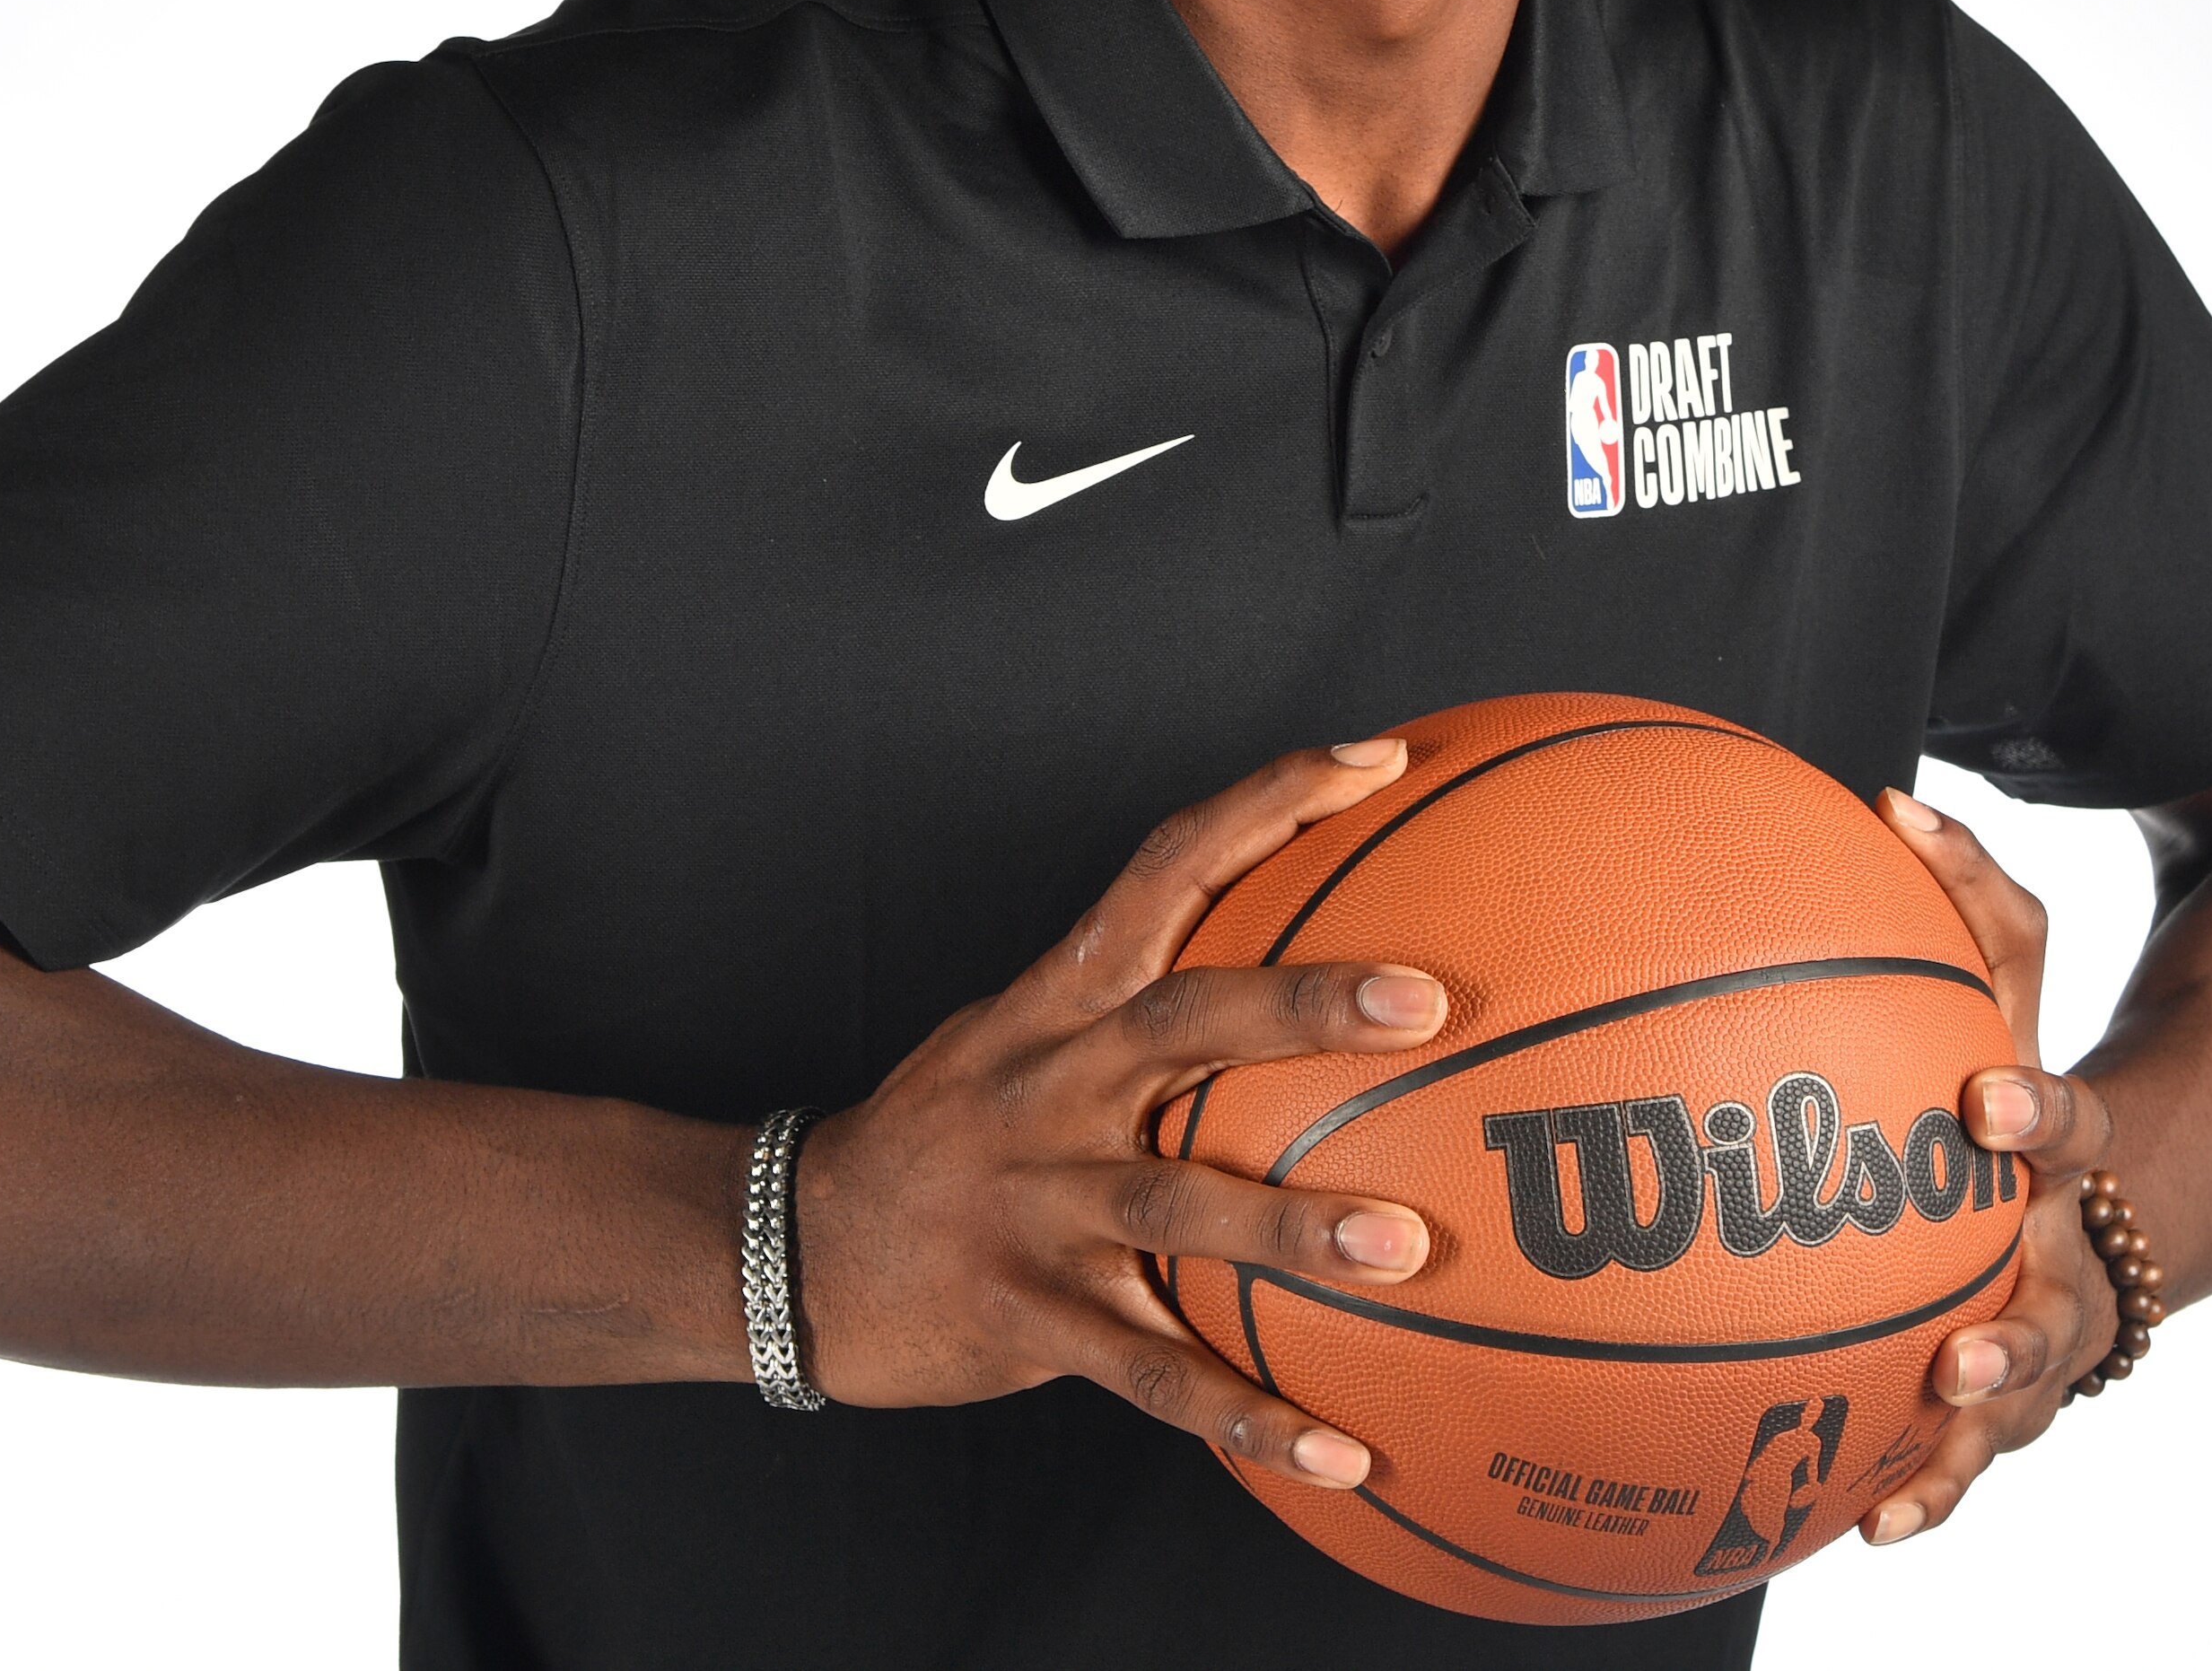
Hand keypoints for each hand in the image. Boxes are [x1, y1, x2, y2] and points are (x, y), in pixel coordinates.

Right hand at [793, 738, 1448, 1489]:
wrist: (788, 1251)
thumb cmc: (944, 1137)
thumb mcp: (1017, 1035)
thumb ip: (1135, 997)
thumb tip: (1293, 948)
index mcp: (1057, 1005)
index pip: (1165, 869)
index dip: (1267, 806)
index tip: (1377, 760)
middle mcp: (1051, 1089)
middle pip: (1184, 1023)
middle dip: (1301, 1006)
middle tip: (1423, 1001)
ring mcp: (1037, 1206)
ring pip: (1175, 1207)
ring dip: (1292, 1229)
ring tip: (1408, 1252)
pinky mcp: (1029, 1318)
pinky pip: (1153, 1375)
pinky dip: (1248, 1416)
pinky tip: (1343, 1452)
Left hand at [1862, 786, 2123, 1546]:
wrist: (2117, 1181)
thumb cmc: (2016, 1062)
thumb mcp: (2009, 978)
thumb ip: (1966, 892)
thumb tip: (1886, 801)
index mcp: (2058, 1148)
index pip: (2065, 1123)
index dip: (2035, 1110)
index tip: (1986, 1100)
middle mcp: (2061, 1249)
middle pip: (2058, 1301)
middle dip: (2016, 1330)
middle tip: (1965, 1347)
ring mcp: (2041, 1330)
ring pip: (2018, 1398)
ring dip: (1972, 1430)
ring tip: (1918, 1460)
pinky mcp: (2003, 1393)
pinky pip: (1966, 1455)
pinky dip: (1928, 1491)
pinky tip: (1873, 1531)